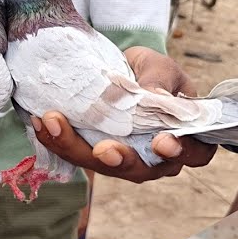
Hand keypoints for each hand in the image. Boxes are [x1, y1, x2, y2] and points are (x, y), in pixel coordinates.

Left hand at [30, 47, 216, 181]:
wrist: (127, 71)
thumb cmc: (155, 73)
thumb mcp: (161, 68)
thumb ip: (160, 81)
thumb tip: (153, 95)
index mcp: (186, 139)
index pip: (194, 154)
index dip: (182, 152)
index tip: (163, 142)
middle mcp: (157, 160)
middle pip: (142, 170)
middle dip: (121, 161)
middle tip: (105, 149)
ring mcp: (125, 160)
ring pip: (103, 166)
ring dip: (76, 148)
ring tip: (56, 123)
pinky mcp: (96, 155)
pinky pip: (76, 154)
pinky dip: (57, 139)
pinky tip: (43, 120)